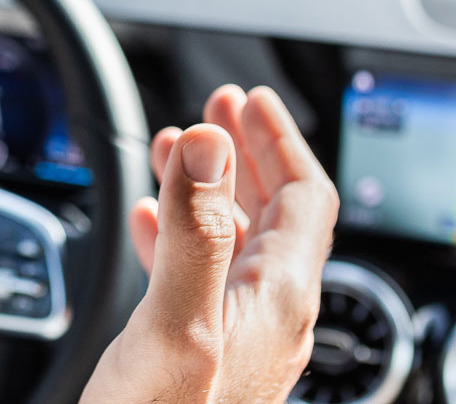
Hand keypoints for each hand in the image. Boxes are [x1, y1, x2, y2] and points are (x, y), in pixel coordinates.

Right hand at [81, 85, 338, 403]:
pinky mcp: (204, 357)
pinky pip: (204, 277)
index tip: (248, 97)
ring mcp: (239, 340)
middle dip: (247, 151)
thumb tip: (213, 144)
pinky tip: (150, 224)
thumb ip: (196, 230)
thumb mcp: (176, 322)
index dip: (279, 139)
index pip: (305, 198)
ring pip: (237, 242)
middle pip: (278, 213)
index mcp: (278, 301)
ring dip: (211, 186)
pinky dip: (180, 233)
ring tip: (181, 146)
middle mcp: (269, 318)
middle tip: (219, 104)